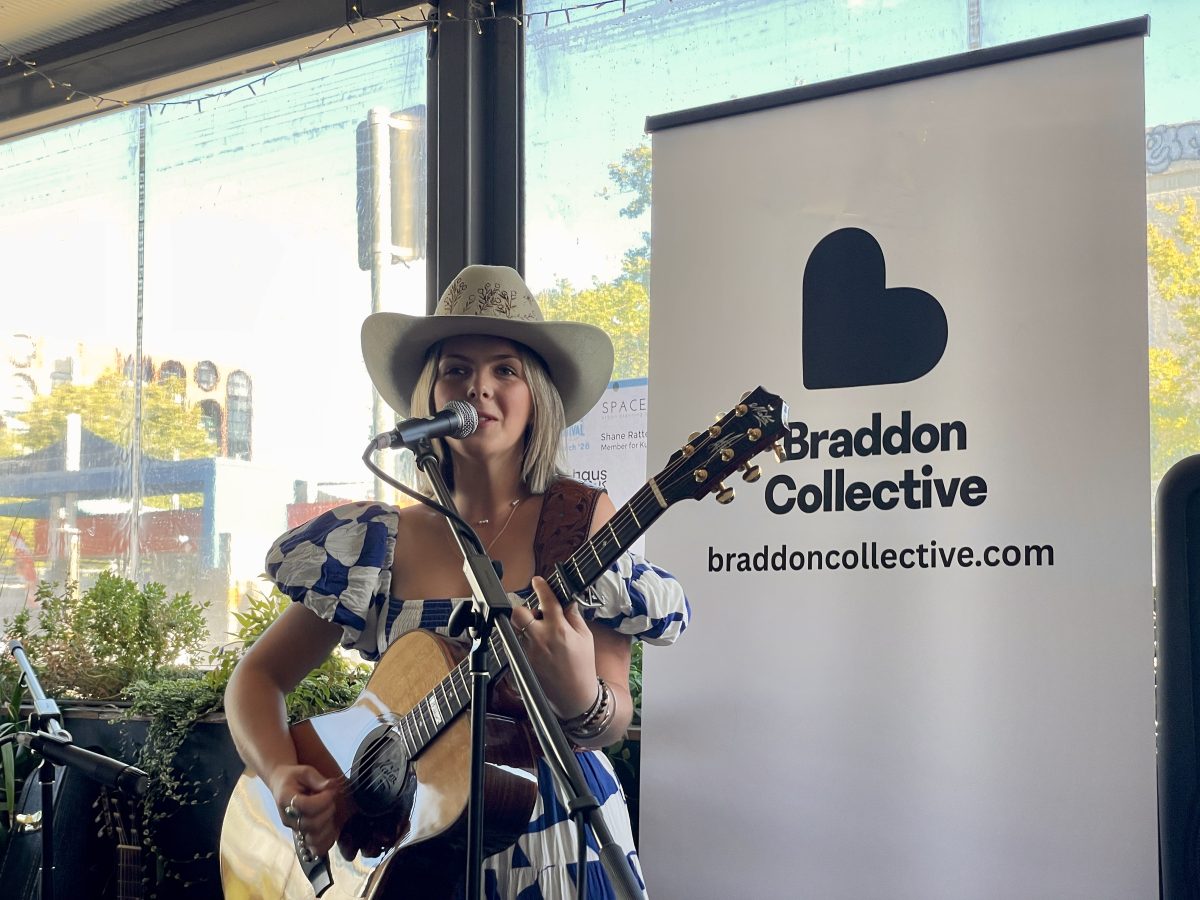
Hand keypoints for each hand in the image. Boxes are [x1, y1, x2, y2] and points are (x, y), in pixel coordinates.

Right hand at [270, 764, 340, 857]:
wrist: (280, 785)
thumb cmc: (294, 777)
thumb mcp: (305, 771)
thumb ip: (318, 779)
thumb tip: (331, 786)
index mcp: (286, 799)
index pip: (306, 806)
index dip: (323, 799)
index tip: (330, 790)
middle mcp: (288, 818)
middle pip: (311, 824)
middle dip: (328, 811)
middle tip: (331, 799)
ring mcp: (294, 829)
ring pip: (313, 839)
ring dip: (328, 826)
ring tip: (329, 812)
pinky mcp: (300, 836)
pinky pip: (314, 848)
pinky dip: (326, 842)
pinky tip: (332, 829)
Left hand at [510, 577, 598, 718]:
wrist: (574, 696)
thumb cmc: (583, 666)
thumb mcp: (585, 637)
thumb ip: (573, 617)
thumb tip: (566, 601)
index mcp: (558, 629)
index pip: (546, 600)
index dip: (541, 586)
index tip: (538, 581)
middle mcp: (540, 638)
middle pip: (518, 613)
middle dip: (524, 610)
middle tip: (536, 615)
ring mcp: (528, 651)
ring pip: (518, 629)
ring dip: (527, 628)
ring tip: (542, 637)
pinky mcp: (522, 662)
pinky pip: (518, 644)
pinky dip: (527, 642)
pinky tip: (541, 651)